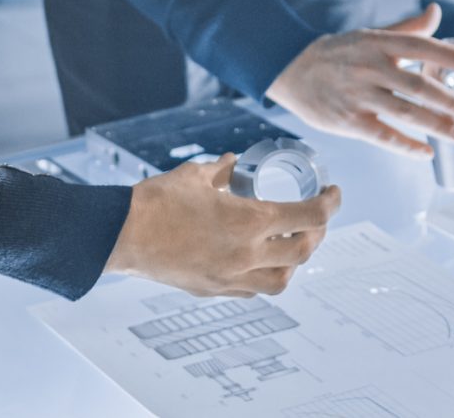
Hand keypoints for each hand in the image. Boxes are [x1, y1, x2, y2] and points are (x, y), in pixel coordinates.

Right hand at [106, 153, 339, 297]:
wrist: (120, 236)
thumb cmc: (156, 201)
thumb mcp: (195, 175)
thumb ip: (221, 170)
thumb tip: (232, 163)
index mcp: (248, 221)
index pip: (310, 216)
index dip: (330, 203)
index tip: (333, 193)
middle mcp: (245, 254)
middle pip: (303, 251)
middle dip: (317, 233)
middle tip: (314, 219)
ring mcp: (230, 277)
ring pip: (282, 280)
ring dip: (294, 262)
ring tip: (289, 244)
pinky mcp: (212, 290)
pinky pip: (252, 290)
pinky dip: (264, 276)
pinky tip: (258, 260)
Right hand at [267, 6, 453, 157]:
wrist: (292, 68)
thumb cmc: (340, 52)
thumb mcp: (372, 35)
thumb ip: (407, 29)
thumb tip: (437, 12)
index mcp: (378, 44)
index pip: (418, 47)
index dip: (445, 55)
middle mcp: (369, 68)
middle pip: (416, 86)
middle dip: (448, 100)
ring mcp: (358, 96)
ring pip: (404, 113)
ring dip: (436, 125)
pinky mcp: (348, 121)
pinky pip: (383, 136)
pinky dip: (407, 146)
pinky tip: (427, 152)